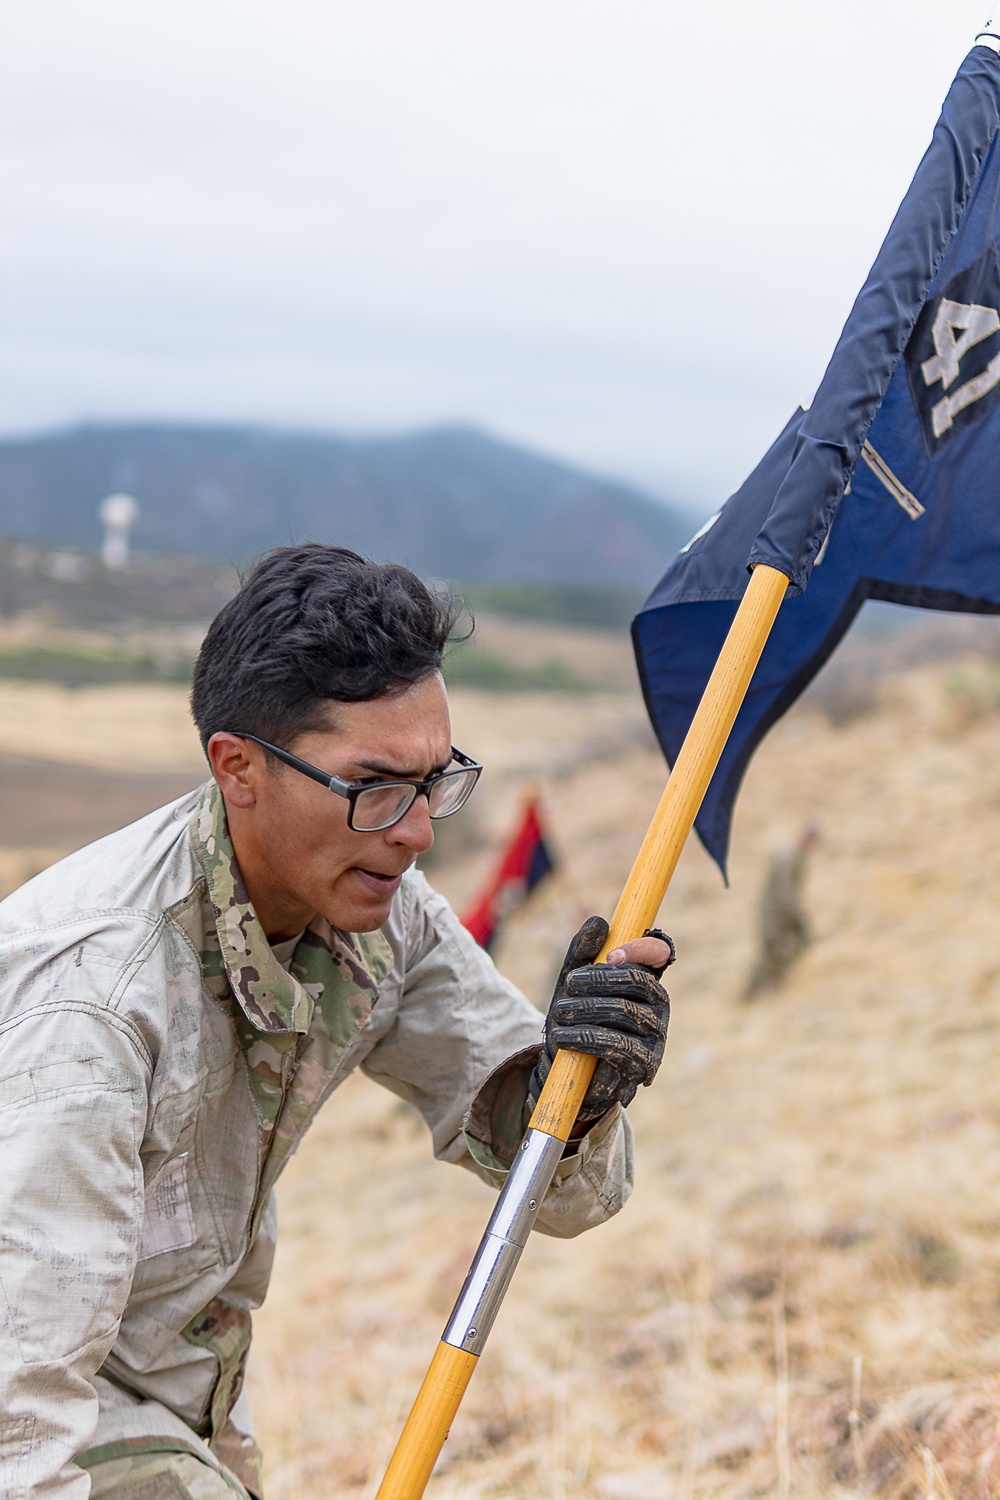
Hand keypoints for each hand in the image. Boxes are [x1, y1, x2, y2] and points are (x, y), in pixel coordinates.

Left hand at [529, 915, 673, 1127]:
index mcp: (645, 978)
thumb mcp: (573, 981)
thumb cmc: (575, 1019)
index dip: (641, 948)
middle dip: (598, 978)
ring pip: (624, 1011)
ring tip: (558, 1013)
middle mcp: (658, 1004)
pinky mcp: (645, 1064)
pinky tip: (564, 1037)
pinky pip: (618, 1045)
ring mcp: (656, 1035)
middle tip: (569, 983)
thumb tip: (599, 921)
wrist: (568, 1073)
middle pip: (638, 980)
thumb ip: (583, 952)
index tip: (610, 955)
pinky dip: (585, 1038)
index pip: (659, 952)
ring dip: (585, 1009)